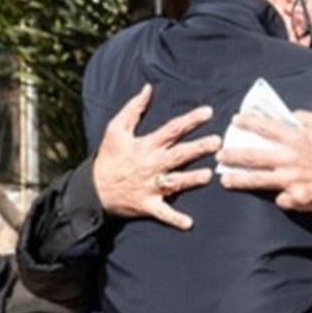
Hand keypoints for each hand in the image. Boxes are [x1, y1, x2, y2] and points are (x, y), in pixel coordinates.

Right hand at [93, 83, 221, 230]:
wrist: (94, 189)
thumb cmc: (109, 157)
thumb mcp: (116, 129)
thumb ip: (133, 108)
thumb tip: (148, 88)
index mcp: (146, 146)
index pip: (172, 129)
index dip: (191, 120)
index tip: (209, 112)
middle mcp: (151, 165)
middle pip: (178, 155)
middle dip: (198, 148)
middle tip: (217, 142)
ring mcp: (151, 186)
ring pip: (175, 182)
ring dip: (191, 180)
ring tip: (208, 175)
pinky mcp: (148, 205)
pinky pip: (163, 213)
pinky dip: (175, 219)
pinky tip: (189, 224)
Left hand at [217, 110, 311, 212]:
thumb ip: (306, 117)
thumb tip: (289, 116)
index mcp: (296, 139)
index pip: (265, 128)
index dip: (248, 123)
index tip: (234, 121)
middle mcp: (289, 160)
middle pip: (253, 157)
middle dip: (233, 155)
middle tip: (218, 155)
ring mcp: (290, 181)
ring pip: (257, 180)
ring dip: (238, 180)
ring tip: (225, 180)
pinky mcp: (295, 199)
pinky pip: (280, 199)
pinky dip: (279, 197)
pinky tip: (277, 196)